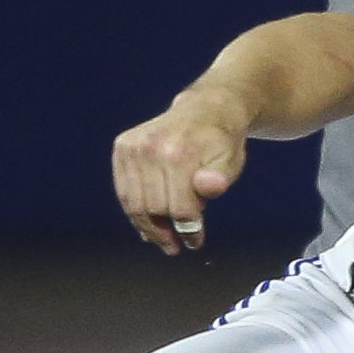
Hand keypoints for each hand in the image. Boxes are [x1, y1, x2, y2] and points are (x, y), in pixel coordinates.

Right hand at [111, 91, 250, 253]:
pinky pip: (124, 191)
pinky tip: (146, 225)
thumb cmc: (221, 141)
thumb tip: (208, 186)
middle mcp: (151, 147)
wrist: (206, 108)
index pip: (180, 207)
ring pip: (134, 204)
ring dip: (148, 227)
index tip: (195, 242)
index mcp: (179, 152)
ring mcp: (133, 146)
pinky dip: (134, 211)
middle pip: (154, 208)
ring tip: (162, 239)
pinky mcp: (122, 146)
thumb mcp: (231, 160)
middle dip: (167, 231)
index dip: (189, 230)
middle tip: (177, 244)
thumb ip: (220, 177)